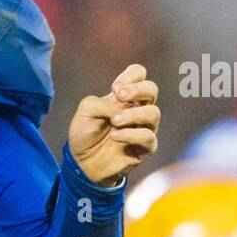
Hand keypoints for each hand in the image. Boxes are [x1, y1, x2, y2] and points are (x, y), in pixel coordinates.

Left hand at [68, 64, 159, 184]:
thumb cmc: (85, 133)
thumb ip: (102, 103)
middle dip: (137, 89)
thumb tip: (121, 108)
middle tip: (119, 96)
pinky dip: (131, 134)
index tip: (114, 88)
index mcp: (125, 96)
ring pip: (153, 113)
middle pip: (151, 89)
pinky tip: (115, 136)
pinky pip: (148, 137)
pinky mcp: (145, 148)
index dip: (131, 76)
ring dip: (133, 114)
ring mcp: (144, 128)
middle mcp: (138, 109)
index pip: (139, 74)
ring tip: (114, 121)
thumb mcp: (86, 111)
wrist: (83, 162)